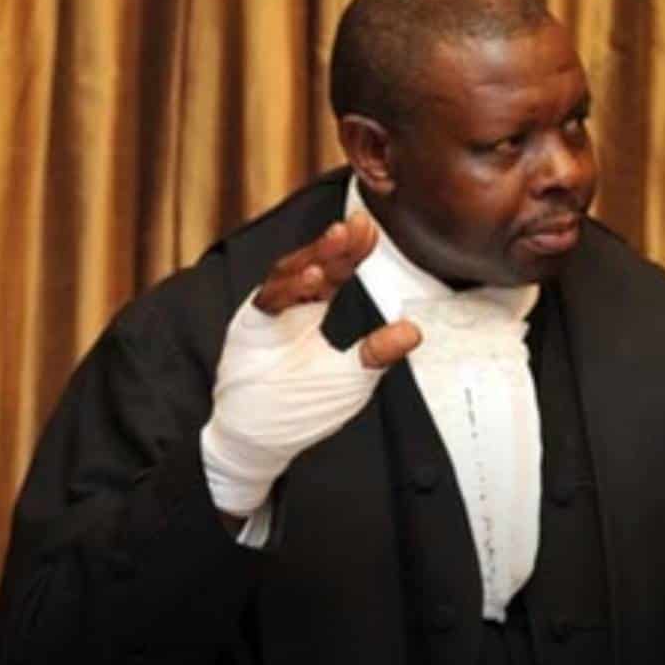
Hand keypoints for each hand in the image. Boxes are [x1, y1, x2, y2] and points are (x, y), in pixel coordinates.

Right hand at [202, 212, 422, 516]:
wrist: (258, 439)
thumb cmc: (301, 408)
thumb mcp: (353, 377)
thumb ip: (378, 351)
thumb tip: (413, 330)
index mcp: (316, 314)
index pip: (338, 274)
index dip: (354, 253)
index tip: (372, 232)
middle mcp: (293, 308)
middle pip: (316, 266)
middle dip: (339, 245)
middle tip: (360, 225)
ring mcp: (271, 315)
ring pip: (292, 274)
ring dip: (316, 256)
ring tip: (340, 239)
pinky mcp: (251, 327)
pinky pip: (271, 299)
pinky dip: (292, 287)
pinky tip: (315, 276)